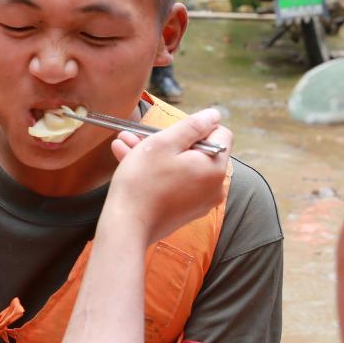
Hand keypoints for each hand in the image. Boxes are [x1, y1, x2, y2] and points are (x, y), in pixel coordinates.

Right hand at [103, 108, 231, 246]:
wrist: (127, 227)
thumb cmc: (143, 182)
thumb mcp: (164, 144)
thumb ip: (192, 126)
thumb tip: (214, 115)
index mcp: (215, 167)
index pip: (219, 133)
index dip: (195, 128)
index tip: (170, 132)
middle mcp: (214, 186)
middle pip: (198, 151)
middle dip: (169, 141)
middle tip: (139, 135)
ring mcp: (200, 201)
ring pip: (182, 167)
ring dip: (156, 155)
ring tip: (124, 145)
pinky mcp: (185, 211)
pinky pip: (176, 184)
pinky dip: (158, 173)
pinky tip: (129, 162)